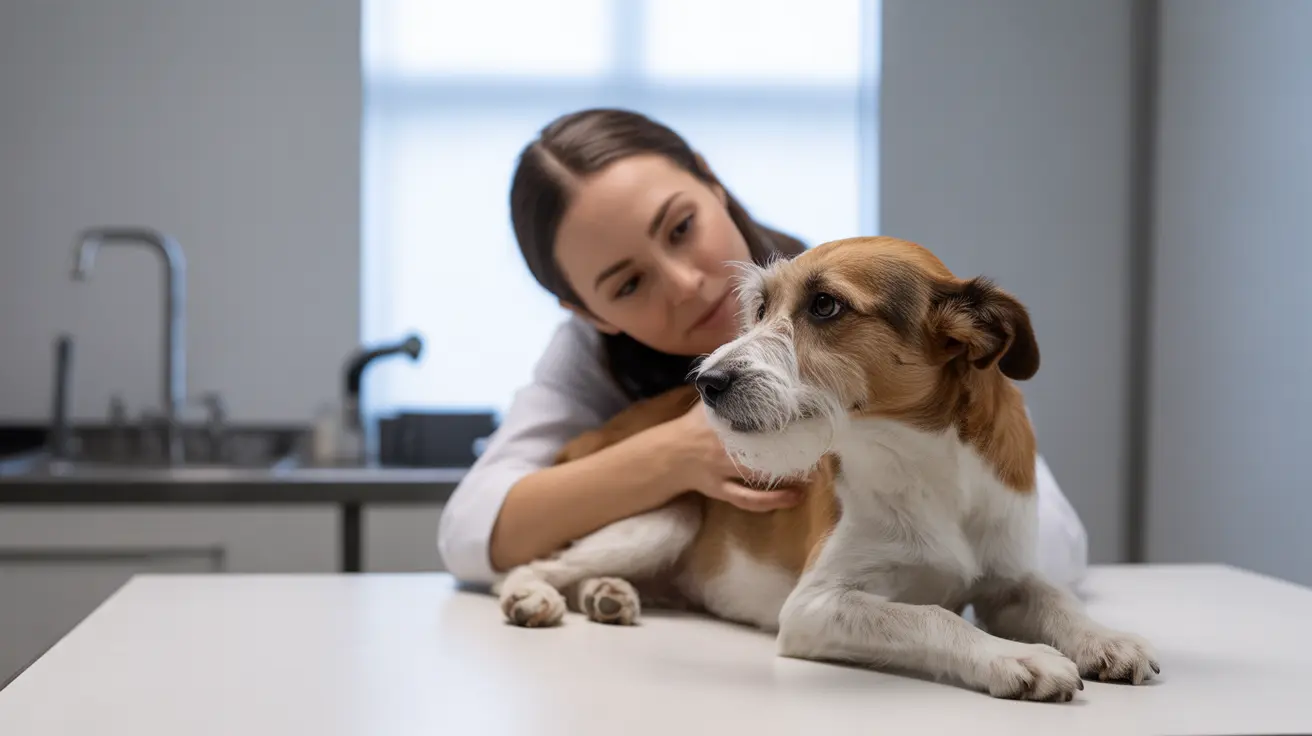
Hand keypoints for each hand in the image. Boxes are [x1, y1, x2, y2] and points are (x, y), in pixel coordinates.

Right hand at [657, 402, 803, 512]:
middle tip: (817, 445)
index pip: (754, 417)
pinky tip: (795, 496)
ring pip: (758, 475)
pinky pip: (748, 500)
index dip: (780, 418)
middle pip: (761, 448)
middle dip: (790, 448)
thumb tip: (749, 363)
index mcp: (720, 421)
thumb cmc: (692, 426)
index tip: (806, 415)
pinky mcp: (722, 491)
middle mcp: (722, 446)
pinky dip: (772, 500)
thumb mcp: (707, 404)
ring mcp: (721, 471)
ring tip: (813, 472)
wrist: (668, 455)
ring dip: (786, 474)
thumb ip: (728, 388)